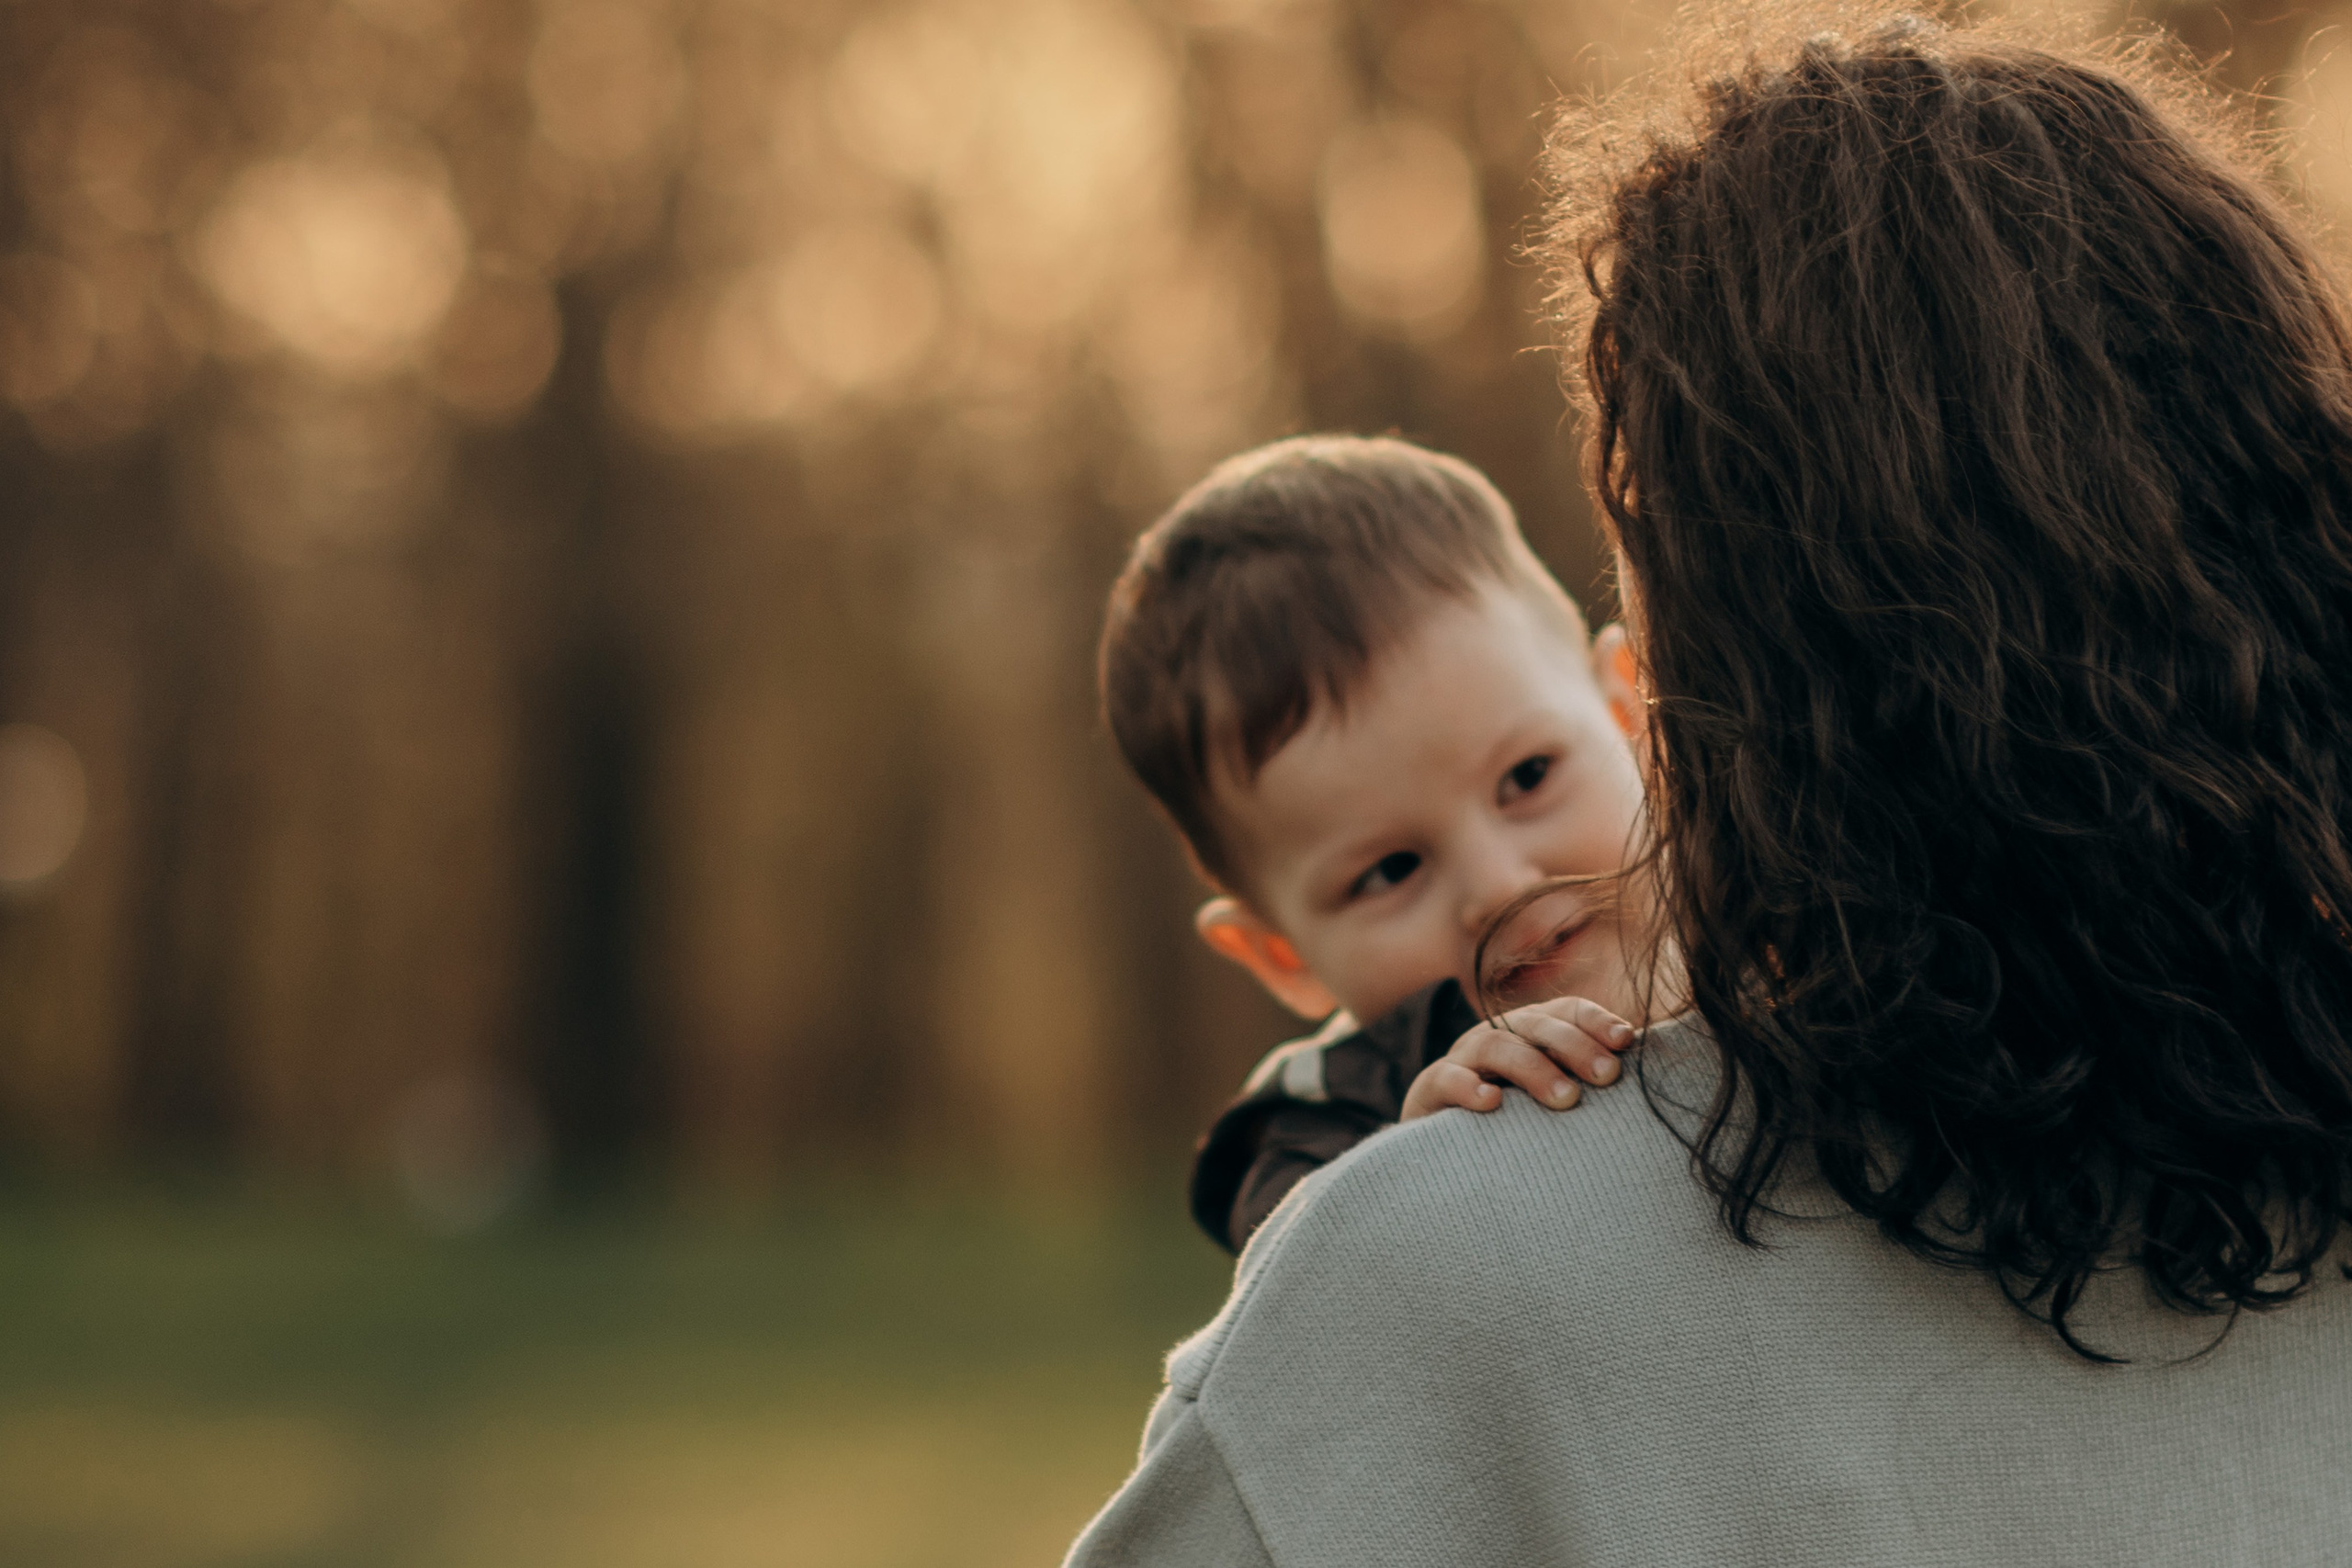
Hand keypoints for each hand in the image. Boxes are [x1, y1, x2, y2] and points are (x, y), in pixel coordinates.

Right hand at [1399, 996, 1635, 1121]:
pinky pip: (1447, 1079)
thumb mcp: (1553, 1096)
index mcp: (1531, 1032)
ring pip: (1496, 1046)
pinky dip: (1469, 1087)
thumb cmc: (1516, 1124)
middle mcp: (1497, 1036)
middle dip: (1574, 1046)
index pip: (1566, 1011)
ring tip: (1566, 1099)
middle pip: (1535, 1024)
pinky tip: (1493, 1102)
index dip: (1596, 1021)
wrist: (1443, 1155)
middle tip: (1607, 1076)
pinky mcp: (1431, 1090)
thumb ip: (1589, 1081)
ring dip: (1534, 1069)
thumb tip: (1650, 1072)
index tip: (1626, 1041)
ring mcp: (1462, 1060)